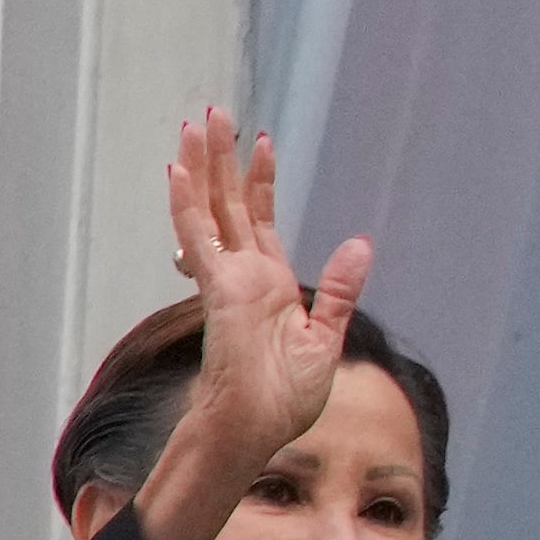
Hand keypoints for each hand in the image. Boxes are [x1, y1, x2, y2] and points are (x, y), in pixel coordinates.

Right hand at [135, 111, 377, 539]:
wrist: (261, 427)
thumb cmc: (287, 396)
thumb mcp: (326, 336)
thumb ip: (340, 288)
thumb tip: (360, 242)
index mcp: (270, 283)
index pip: (259, 219)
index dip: (260, 181)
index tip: (263, 142)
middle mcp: (244, 273)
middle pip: (228, 203)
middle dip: (223, 158)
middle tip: (215, 112)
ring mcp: (226, 278)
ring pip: (209, 209)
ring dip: (202, 167)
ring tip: (196, 123)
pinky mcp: (217, 288)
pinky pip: (199, 237)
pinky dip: (188, 204)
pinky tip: (179, 171)